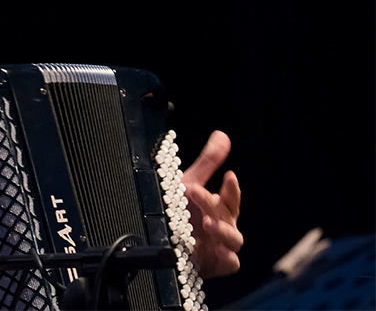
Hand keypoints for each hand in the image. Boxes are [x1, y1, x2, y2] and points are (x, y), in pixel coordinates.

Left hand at [181, 130, 242, 277]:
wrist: (165, 246)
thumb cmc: (181, 214)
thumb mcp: (188, 185)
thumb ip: (207, 163)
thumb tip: (222, 135)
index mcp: (218, 207)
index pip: (230, 196)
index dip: (231, 187)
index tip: (228, 176)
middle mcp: (222, 225)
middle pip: (229, 215)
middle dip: (214, 204)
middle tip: (196, 193)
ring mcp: (220, 245)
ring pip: (234, 239)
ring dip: (223, 231)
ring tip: (207, 224)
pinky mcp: (216, 264)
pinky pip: (231, 264)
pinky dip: (228, 258)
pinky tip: (220, 251)